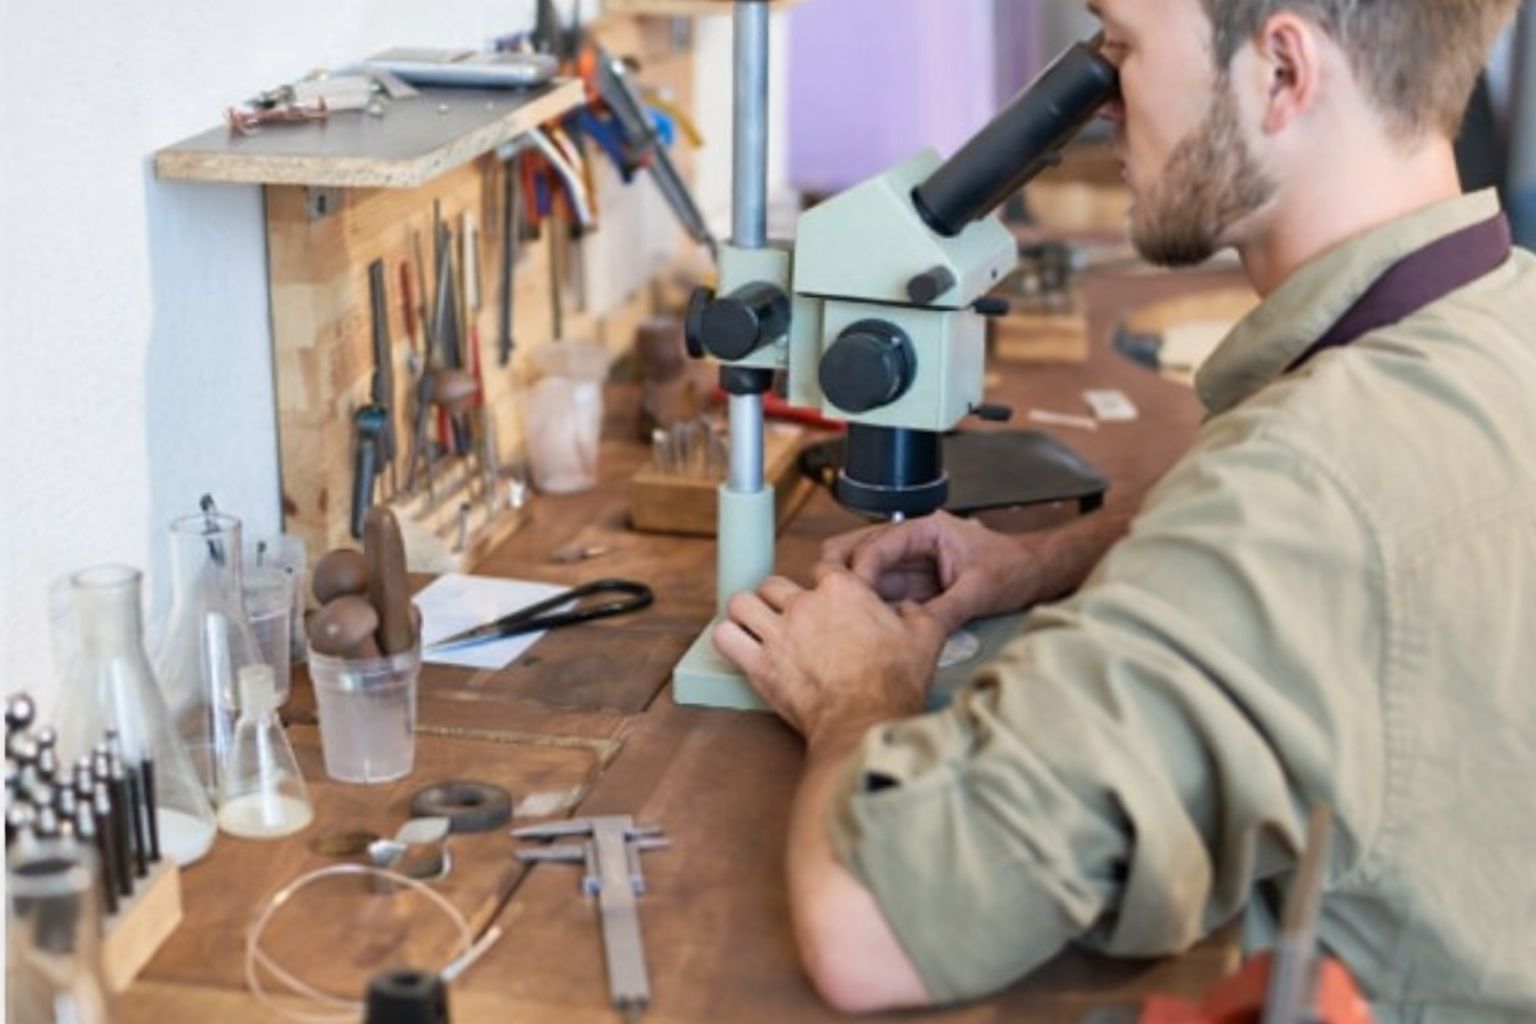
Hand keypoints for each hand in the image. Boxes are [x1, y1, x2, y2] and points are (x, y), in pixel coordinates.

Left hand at [713, 566, 946, 741]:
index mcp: (843, 590)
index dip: (822, 583)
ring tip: (756, 626)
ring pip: (741, 602)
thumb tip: (912, 608)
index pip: (821, 567)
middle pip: (773, 583)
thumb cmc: (895, 682)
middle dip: (778, 597)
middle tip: (788, 617)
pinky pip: (725, 637)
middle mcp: (805, 604)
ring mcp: (778, 633)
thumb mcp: (926, 637)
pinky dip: (729, 638)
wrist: (867, 722)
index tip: (825, 599)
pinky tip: (740, 646)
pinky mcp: (759, 664)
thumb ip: (920, 613)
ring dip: (746, 612)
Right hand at [821, 510, 1039, 632]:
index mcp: (927, 528)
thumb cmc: (1014, 568)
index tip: (850, 592)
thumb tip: (913, 630)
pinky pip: (882, 592)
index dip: (862, 568)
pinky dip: (870, 605)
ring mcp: (910, 562)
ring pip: (866, 572)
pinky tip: (863, 622)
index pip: (880, 542)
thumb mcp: (981, 590)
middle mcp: (912, 541)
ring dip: (855, 591)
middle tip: (832, 600)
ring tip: (843, 615)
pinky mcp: (913, 584)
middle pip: (860, 549)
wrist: (1035, 574)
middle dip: (843, 573)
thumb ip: (945, 609)